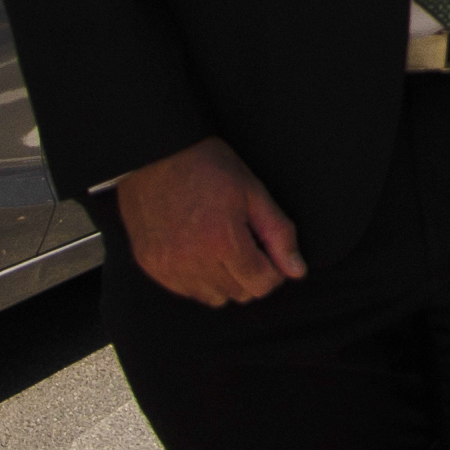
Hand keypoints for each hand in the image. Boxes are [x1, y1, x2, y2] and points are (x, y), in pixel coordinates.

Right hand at [109, 138, 305, 305]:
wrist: (154, 152)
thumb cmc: (205, 166)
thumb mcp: (252, 191)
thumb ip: (278, 233)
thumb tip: (297, 270)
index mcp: (222, 242)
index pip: (262, 285)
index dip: (273, 269)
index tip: (267, 250)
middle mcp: (193, 261)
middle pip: (239, 294)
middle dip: (250, 273)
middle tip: (244, 241)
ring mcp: (169, 267)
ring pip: (214, 297)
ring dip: (225, 280)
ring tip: (220, 245)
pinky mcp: (152, 266)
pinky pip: (187, 290)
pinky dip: (198, 278)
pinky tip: (198, 248)